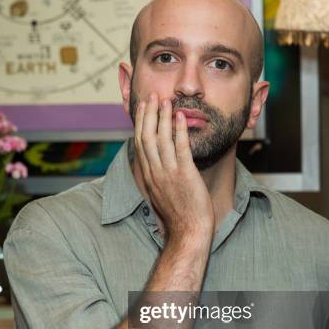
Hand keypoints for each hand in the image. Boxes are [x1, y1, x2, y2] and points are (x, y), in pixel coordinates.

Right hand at [134, 92, 214, 242]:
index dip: (141, 123)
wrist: (188, 232)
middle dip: (149, 114)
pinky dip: (179, 131)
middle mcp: (154, 172)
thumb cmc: (179, 215)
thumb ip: (157, 177)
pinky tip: (181, 117)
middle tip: (152, 96)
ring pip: (161, 139)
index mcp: (148, 176)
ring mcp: (168, 173)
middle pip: (147, 137)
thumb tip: (156, 164)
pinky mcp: (184, 175)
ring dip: (163, 117)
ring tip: (166, 100)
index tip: (144, 108)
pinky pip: (180, 148)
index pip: (140, 143)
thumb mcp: (161, 194)